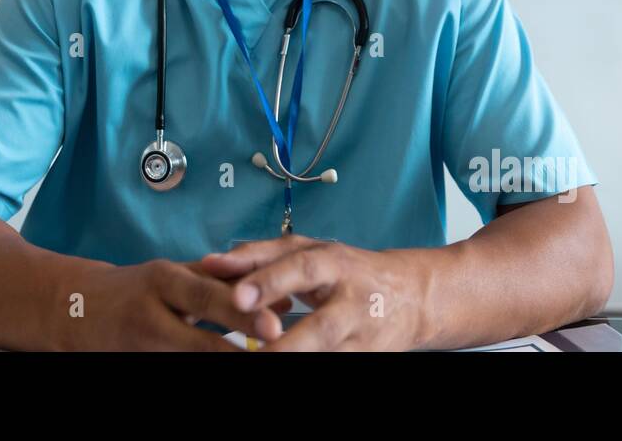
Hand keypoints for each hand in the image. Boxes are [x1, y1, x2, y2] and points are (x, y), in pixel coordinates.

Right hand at [60, 258, 283, 350]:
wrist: (75, 309)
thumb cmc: (137, 289)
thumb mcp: (172, 275)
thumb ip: (222, 283)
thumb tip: (281, 296)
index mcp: (162, 279)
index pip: (207, 295)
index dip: (242, 311)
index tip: (277, 323)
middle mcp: (151, 313)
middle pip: (200, 336)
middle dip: (238, 345)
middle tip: (275, 344)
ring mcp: (142, 345)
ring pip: (189, 359)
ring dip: (225, 361)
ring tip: (258, 364)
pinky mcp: (136, 364)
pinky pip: (175, 369)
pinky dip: (203, 369)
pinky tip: (229, 369)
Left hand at [197, 235, 424, 350]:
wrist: (412, 298)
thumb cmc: (345, 270)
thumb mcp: (308, 251)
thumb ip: (258, 256)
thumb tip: (208, 264)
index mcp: (335, 263)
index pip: (302, 268)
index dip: (270, 282)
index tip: (237, 297)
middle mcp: (352, 302)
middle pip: (321, 327)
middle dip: (287, 344)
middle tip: (255, 351)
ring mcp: (362, 338)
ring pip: (328, 358)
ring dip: (295, 360)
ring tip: (259, 364)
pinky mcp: (365, 360)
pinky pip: (333, 367)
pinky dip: (306, 368)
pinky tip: (275, 369)